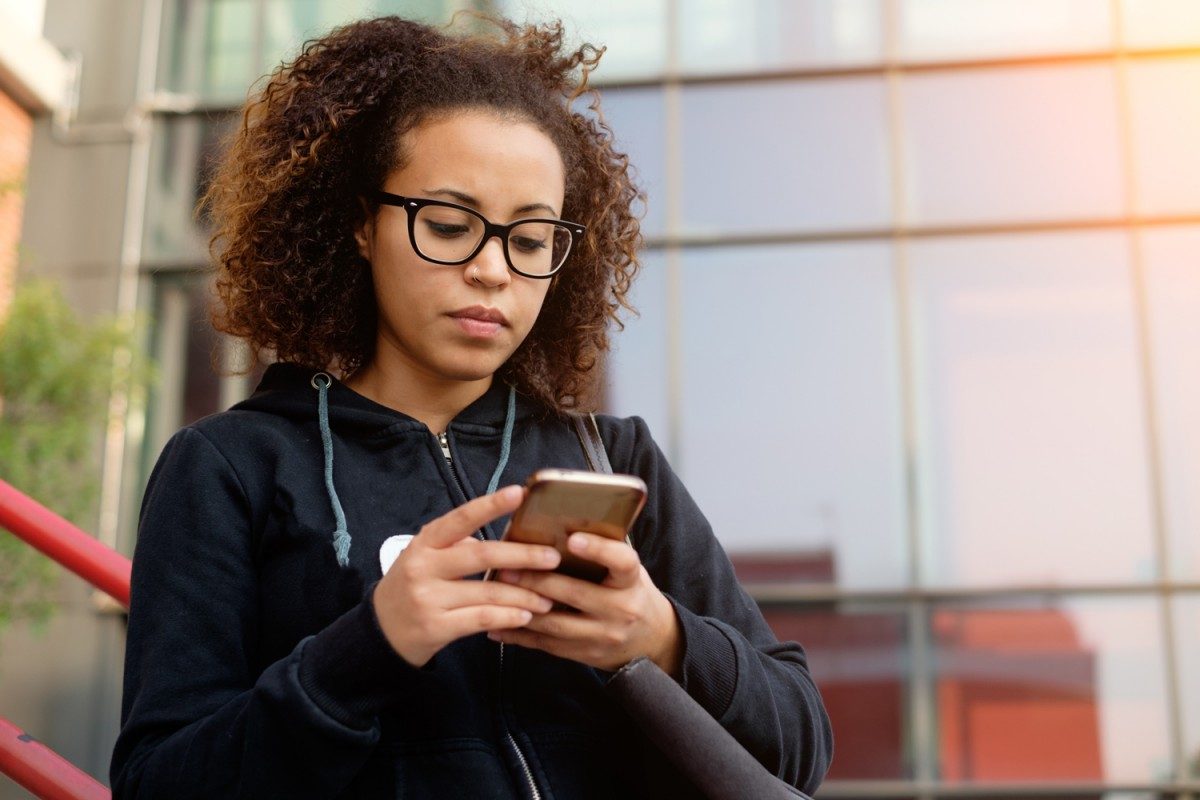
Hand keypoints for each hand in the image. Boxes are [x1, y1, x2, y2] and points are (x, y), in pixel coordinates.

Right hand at [372, 485, 561, 667]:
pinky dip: (508, 616)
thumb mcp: (427, 557)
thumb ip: (459, 545)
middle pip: (481, 555)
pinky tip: (526, 615)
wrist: (381, 631)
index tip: (518, 493)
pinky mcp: (436, 627)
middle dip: (522, 555)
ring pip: (487, 592)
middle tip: (553, 557)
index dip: (490, 505)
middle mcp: (424, 567)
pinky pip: (481, 619)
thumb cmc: (414, 586)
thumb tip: (507, 540)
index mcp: (425, 543)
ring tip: (548, 596)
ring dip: (523, 594)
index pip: (461, 519)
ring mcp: (428, 598)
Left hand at [486, 532, 682, 676]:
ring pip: (556, 624)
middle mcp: (620, 609)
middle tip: (507, 567)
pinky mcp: (585, 654)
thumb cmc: (630, 592)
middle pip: (575, 594)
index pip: (621, 561)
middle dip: (537, 580)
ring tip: (497, 592)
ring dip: (522, 608)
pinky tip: (497, 625)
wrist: (651, 640)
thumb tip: (560, 523)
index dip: (598, 549)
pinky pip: (547, 645)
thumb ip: (603, 552)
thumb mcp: (627, 570)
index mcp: (632, 581)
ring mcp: (602, 636)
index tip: (573, 539)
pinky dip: (520, 635)